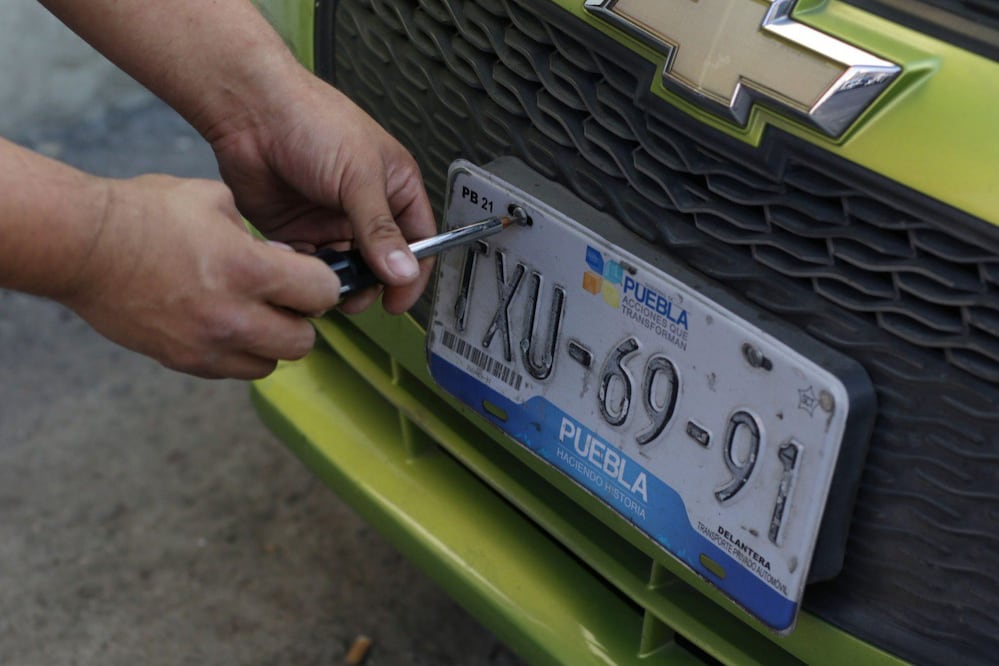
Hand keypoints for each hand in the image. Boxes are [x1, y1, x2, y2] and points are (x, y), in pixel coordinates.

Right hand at [61, 175, 340, 378]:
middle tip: (284, 300)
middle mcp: (234, 316)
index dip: (323, 283)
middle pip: (303, 341)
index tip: (312, 277)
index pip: (323, 293)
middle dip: (300, 319)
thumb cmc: (144, 214)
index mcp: (248, 270)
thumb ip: (258, 234)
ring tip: (253, 315)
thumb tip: (283, 259)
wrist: (83, 246)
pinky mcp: (183, 360)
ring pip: (270, 364)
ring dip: (270, 342)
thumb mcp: (215, 200)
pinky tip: (223, 325)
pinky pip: (233, 371)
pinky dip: (238, 354)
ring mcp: (207, 345)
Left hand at [207, 69, 435, 314]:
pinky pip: (311, 265)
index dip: (412, 272)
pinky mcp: (298, 231)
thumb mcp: (358, 176)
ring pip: (346, 268)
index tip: (399, 300)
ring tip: (328, 283)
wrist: (251, 112)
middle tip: (359, 296)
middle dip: (372, 282)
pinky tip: (301, 268)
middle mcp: (365, 207)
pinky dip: (308, 273)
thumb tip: (402, 270)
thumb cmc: (311, 120)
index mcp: (394, 186)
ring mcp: (331, 220)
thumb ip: (380, 229)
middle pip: (382, 262)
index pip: (418, 240)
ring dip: (339, 280)